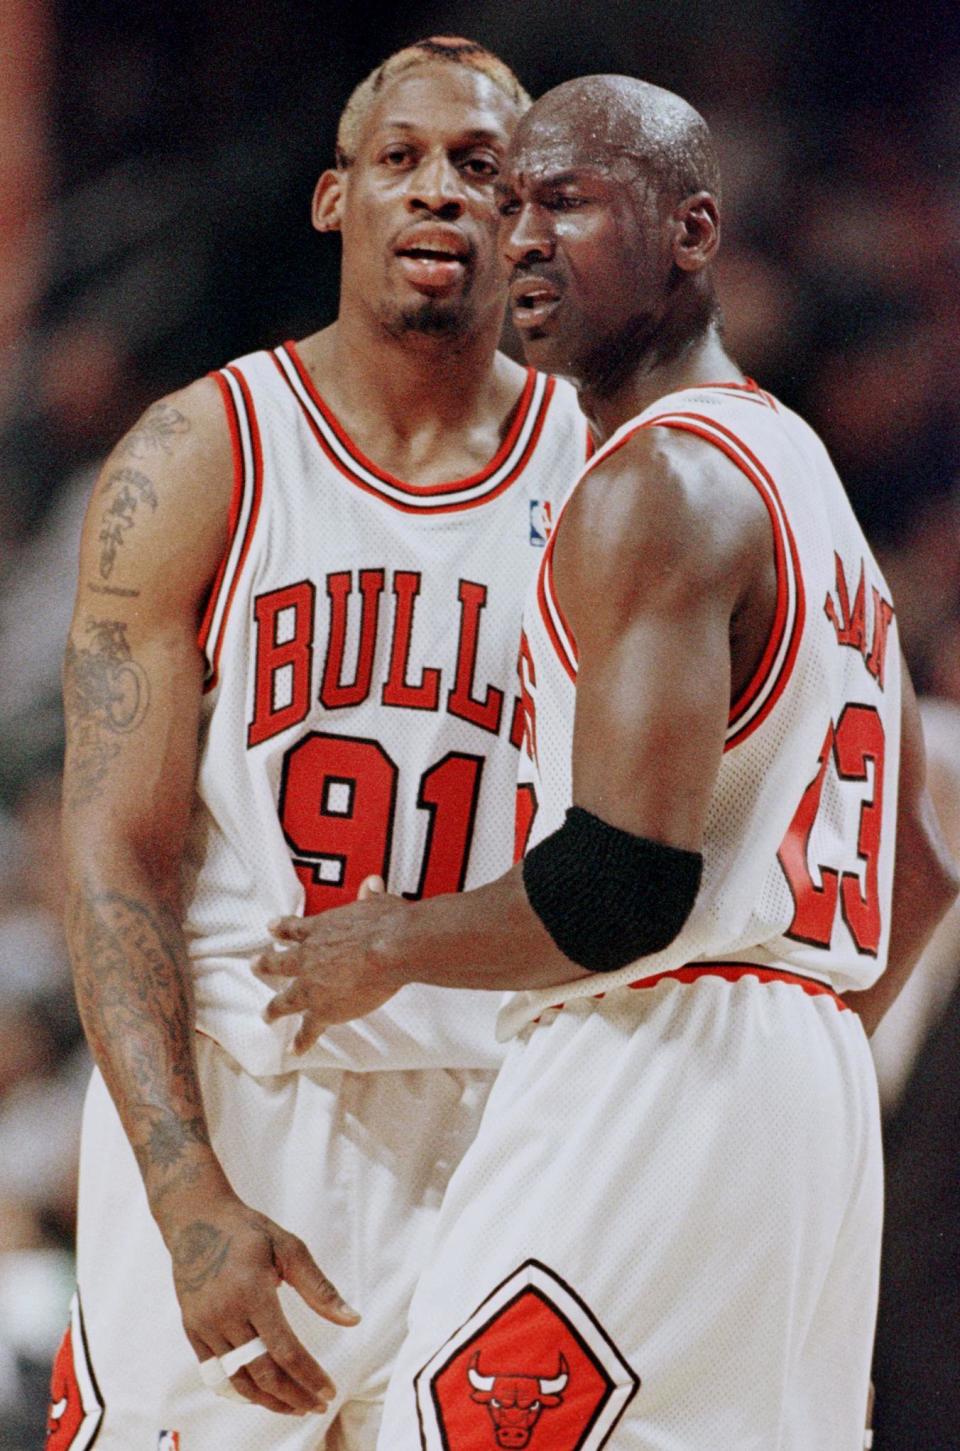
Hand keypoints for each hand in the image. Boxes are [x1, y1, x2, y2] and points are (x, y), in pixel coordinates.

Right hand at [161, 1181, 359, 1414]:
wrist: (196, 1220)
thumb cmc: (249, 1232)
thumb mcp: (289, 1248)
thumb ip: (319, 1288)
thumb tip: (353, 1320)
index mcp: (252, 1292)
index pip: (285, 1350)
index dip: (309, 1376)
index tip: (329, 1392)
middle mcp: (225, 1314)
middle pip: (262, 1372)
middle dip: (293, 1395)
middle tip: (317, 1405)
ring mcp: (205, 1325)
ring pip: (239, 1379)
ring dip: (268, 1400)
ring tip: (294, 1406)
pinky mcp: (192, 1330)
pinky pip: (217, 1372)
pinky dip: (241, 1388)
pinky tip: (262, 1393)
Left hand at [256, 879, 406, 1052]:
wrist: (390, 948)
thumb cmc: (387, 923)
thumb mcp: (377, 903)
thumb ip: (371, 896)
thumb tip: (372, 883)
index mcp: (321, 929)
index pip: (294, 928)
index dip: (281, 928)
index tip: (270, 928)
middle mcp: (309, 957)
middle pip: (279, 963)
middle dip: (266, 965)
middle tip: (254, 965)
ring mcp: (312, 986)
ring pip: (285, 1000)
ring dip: (274, 1008)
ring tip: (266, 1015)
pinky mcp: (324, 1010)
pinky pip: (308, 1029)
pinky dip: (301, 1041)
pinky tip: (294, 1050)